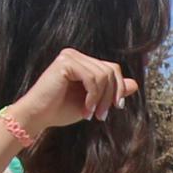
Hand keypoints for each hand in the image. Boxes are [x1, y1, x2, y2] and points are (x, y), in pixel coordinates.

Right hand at [3, 49, 136, 140]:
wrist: (38, 116)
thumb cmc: (60, 110)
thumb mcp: (92, 102)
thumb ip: (110, 92)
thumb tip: (135, 84)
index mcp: (82, 63)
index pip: (111, 69)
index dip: (118, 88)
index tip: (116, 107)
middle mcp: (76, 55)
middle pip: (110, 71)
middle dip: (111, 96)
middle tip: (102, 116)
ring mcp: (70, 57)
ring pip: (103, 75)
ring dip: (102, 99)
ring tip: (93, 115)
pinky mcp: (65, 63)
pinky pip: (92, 78)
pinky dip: (93, 97)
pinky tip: (85, 110)